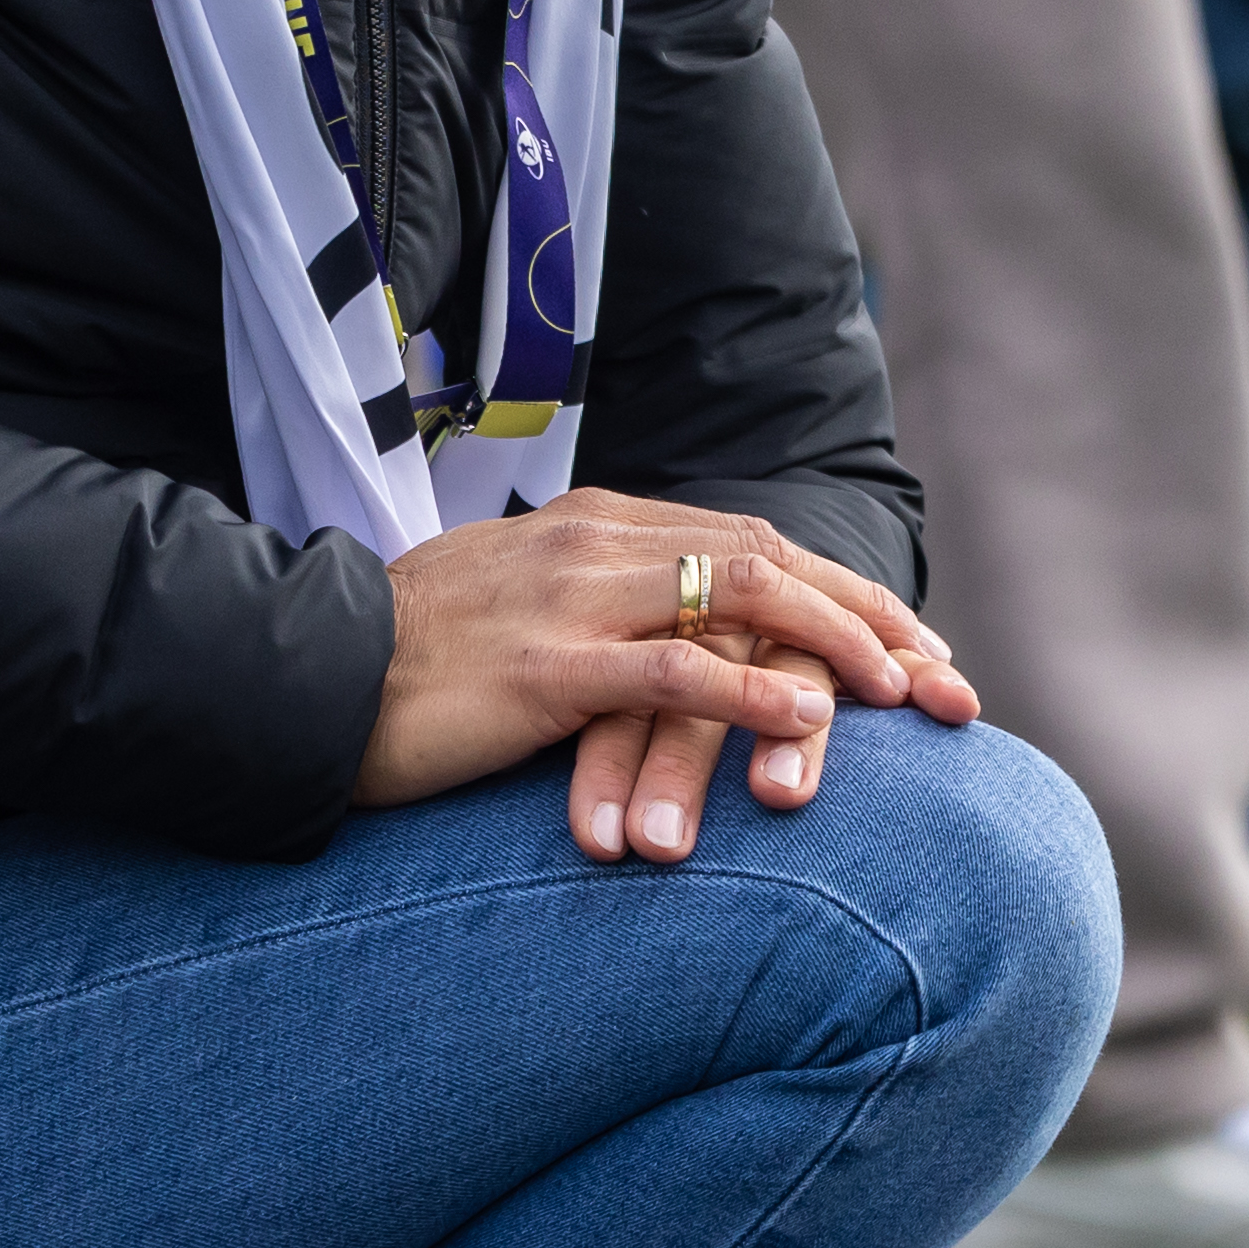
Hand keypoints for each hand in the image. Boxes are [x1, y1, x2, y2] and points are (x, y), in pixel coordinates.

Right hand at [355, 486, 972, 861]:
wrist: (295, 678)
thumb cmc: (403, 665)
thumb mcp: (516, 615)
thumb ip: (595, 615)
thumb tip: (667, 652)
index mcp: (594, 524)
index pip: (752, 544)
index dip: (846, 596)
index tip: (917, 651)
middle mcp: (595, 541)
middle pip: (772, 562)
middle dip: (875, 620)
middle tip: (952, 683)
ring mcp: (571, 599)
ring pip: (743, 599)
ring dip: (843, 649)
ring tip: (913, 697)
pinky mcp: (544, 669)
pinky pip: (675, 671)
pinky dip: (755, 694)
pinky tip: (813, 723)